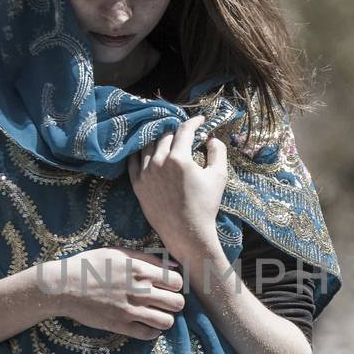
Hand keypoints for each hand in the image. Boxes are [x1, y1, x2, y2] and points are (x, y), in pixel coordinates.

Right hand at [40, 246, 184, 339]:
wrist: (64, 286)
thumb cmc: (90, 266)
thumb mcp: (118, 253)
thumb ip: (147, 258)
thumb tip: (173, 266)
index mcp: (140, 271)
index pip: (177, 282)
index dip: (175, 285)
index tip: (167, 286)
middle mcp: (139, 291)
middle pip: (177, 303)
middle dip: (174, 302)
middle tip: (165, 302)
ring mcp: (130, 310)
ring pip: (166, 321)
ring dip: (165, 318)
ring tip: (157, 314)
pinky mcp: (120, 326)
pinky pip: (148, 334)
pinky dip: (152, 331)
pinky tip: (146, 324)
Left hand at [128, 114, 226, 262]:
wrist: (187, 233)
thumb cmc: (205, 206)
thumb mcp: (219, 176)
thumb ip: (218, 152)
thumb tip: (211, 138)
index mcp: (179, 158)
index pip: (185, 130)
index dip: (194, 122)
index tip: (201, 120)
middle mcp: (159, 162)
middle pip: (166, 136)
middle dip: (177, 131)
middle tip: (185, 132)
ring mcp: (145, 173)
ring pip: (148, 145)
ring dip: (159, 139)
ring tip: (166, 138)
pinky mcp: (137, 184)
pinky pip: (134, 160)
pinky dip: (140, 151)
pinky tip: (146, 149)